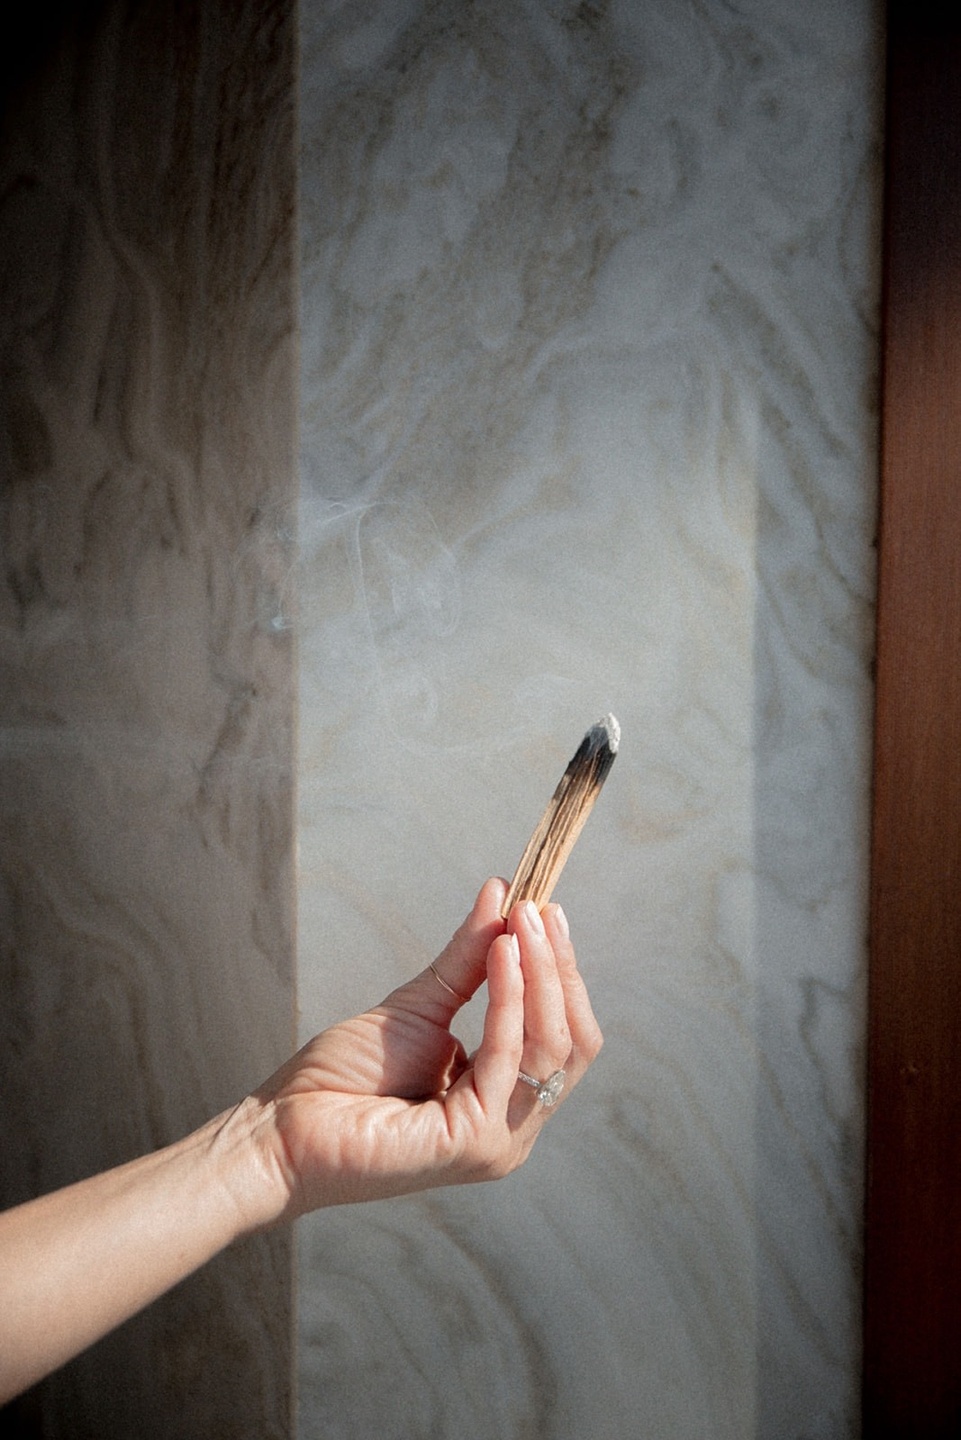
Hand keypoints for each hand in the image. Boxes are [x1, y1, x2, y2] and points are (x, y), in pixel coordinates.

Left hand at [246, 877, 602, 1215]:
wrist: (283, 1126)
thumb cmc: (344, 1078)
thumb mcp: (421, 1006)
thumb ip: (469, 960)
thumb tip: (502, 894)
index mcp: (505, 1101)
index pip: (563, 1034)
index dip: (559, 971)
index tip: (543, 908)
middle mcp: (512, 1127)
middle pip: (571, 1041)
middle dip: (558, 969)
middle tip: (537, 909)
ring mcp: (497, 1140)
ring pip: (551, 1048)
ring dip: (539, 974)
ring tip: (519, 922)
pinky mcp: (472, 1140)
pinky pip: (506, 1056)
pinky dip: (507, 997)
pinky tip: (499, 954)